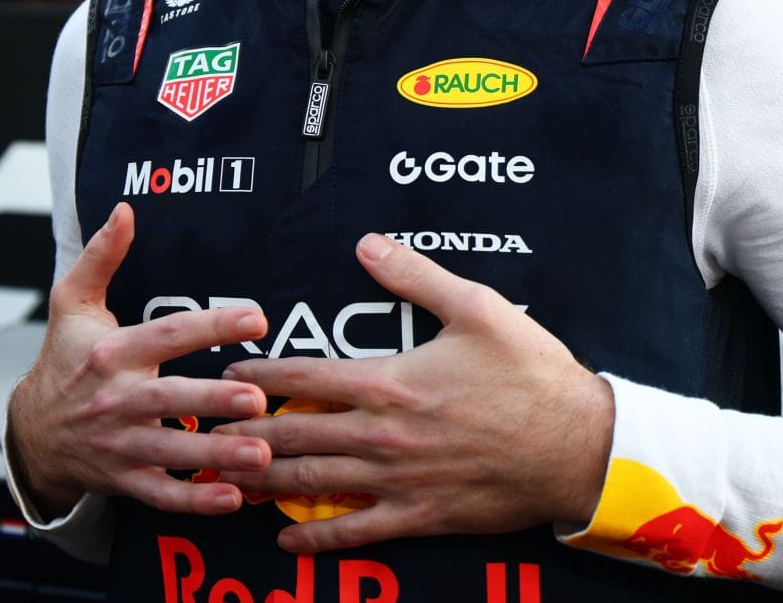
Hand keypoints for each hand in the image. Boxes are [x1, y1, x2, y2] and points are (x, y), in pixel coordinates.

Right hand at [7, 203, 272, 517]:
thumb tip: (125, 209)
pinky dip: (196, 500)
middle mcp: (115, 399)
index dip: (210, 324)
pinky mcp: (124, 479)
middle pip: (170, 400)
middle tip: (257, 399)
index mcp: (110, 351)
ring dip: (216, 455)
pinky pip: (162, 494)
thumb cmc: (64, 358)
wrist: (32, 430)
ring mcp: (119, 444)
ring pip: (171, 453)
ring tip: (261, 453)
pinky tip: (233, 497)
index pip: (165, 334)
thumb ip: (101, 255)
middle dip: (213, 401)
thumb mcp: (71, 302)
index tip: (256, 316)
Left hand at [213, 233, 613, 554]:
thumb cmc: (531, 374)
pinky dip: (316, 539)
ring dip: (263, 482)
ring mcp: (398, 480)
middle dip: (242, 434)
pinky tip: (285, 539)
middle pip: (292, 436)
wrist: (580, 446)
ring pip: (312, 485)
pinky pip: (356, 532)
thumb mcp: (476, 308)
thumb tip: (367, 243)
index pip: (303, 379)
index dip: (258, 376)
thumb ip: (414, 276)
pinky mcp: (420, 515)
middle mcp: (382, 435)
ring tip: (223, 479)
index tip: (224, 374)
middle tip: (202, 434)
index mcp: (388, 381)